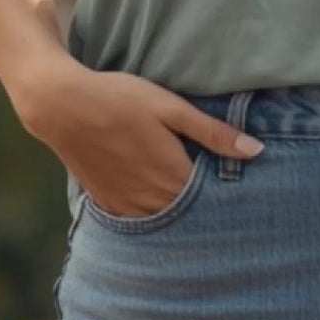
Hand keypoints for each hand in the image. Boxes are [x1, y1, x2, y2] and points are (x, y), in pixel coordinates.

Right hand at [23, 64, 264, 219]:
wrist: (62, 107)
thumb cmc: (121, 99)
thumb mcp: (172, 108)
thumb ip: (213, 133)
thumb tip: (256, 151)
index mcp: (174, 177)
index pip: (213, 200)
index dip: (228, 194)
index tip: (245, 189)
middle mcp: (152, 201)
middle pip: (190, 213)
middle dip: (207, 206)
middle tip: (223, 195)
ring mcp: (127, 206)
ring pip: (165, 219)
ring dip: (180, 211)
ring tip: (191, 193)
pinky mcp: (108, 204)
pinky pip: (139, 219)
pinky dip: (153, 212)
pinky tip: (158, 196)